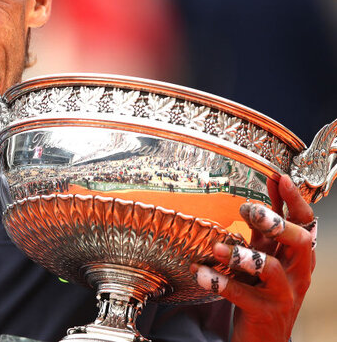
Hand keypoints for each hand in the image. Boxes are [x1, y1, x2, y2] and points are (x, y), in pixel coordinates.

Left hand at [191, 174, 316, 341]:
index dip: (295, 201)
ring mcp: (282, 295)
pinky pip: (243, 296)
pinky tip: (199, 273)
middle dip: (276, 223)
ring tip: (216, 246)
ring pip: (271, 270)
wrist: (264, 340)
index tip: (280, 178)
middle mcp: (296, 274)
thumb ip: (265, 229)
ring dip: (242, 254)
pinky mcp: (263, 313)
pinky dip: (220, 282)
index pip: (305, 224)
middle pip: (301, 243)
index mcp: (297, 257)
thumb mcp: (266, 256)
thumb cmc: (263, 292)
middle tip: (250, 209)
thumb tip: (262, 193)